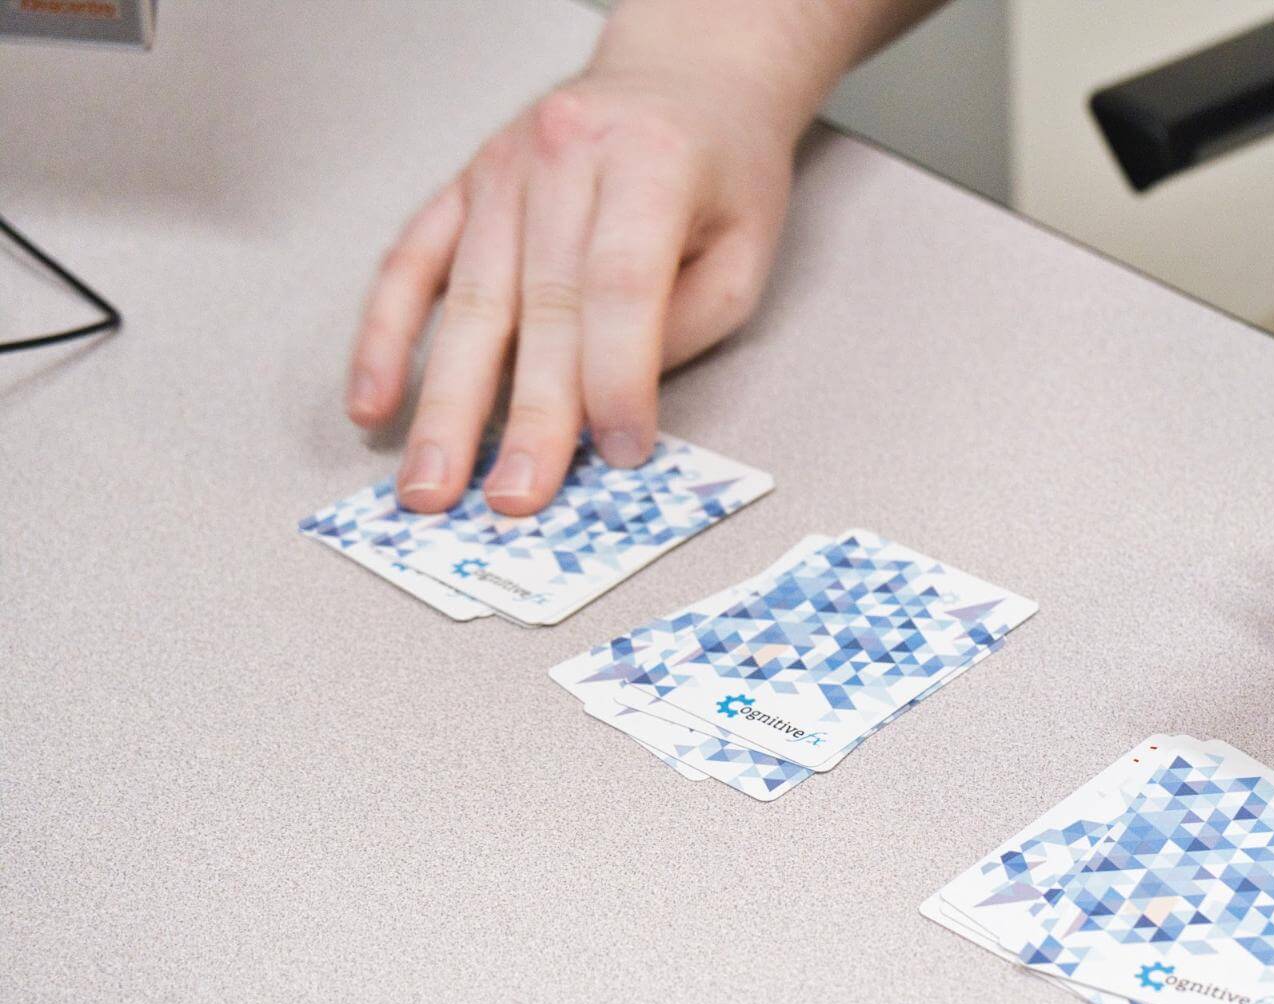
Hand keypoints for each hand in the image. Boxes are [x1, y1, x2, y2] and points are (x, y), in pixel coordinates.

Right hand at [346, 5, 828, 514]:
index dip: (616, 376)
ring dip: (446, 404)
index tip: (615, 452)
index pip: (619, 284)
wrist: (684, 78)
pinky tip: (373, 404)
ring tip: (431, 483)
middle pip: (538, 304)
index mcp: (648, 162)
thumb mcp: (744, 248)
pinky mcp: (460, 186)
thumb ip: (681, 324)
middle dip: (523, 416)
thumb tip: (607, 411)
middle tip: (510, 499)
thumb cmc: (722, 170)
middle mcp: (562, 155)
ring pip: (468, 300)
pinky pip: (409, 266)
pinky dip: (384, 340)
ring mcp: (499, 168)